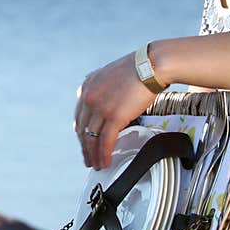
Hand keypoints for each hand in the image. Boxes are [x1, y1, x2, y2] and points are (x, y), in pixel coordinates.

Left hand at [74, 52, 155, 170]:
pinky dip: (104, 154)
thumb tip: (104, 102)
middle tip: (88, 159)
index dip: (81, 134)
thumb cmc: (137, 69)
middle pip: (82, 130)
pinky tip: (105, 161)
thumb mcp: (110, 76)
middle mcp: (88, 97)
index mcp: (86, 88)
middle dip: (85, 148)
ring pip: (91, 138)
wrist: (150, 65)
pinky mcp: (114, 116)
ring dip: (93, 155)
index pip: (79, 118)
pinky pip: (105, 141)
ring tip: (97, 164)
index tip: (85, 143)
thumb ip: (102, 89)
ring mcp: (100, 107)